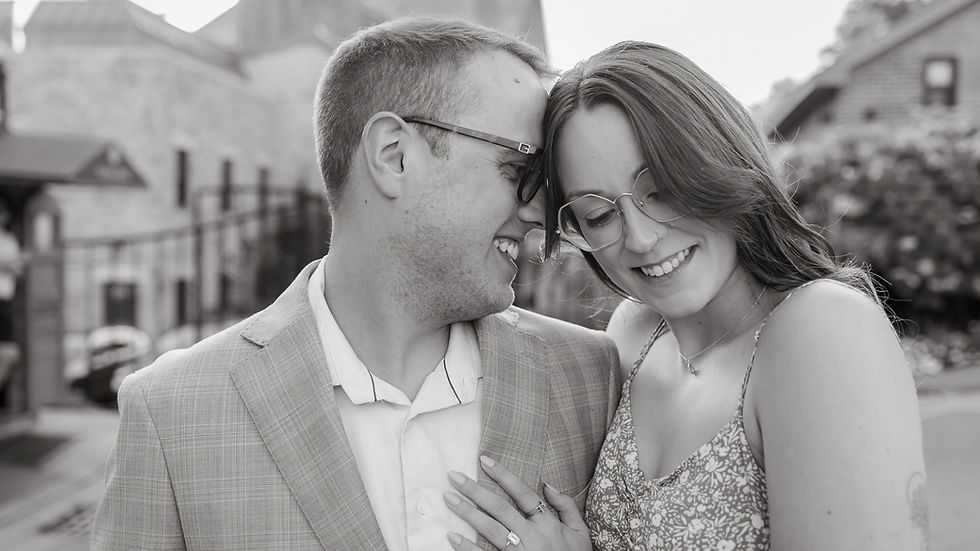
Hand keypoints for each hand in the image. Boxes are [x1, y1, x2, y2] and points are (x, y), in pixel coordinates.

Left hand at [444, 455, 591, 550]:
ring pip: (490, 529)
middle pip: (500, 508)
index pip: (522, 493)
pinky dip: (468, 547)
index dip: (503, 475)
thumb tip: (547, 484)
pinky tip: (452, 536)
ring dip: (467, 512)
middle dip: (475, 491)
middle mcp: (533, 536)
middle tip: (454, 476)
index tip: (484, 460)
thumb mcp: (581, 532)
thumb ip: (566, 506)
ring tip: (449, 498)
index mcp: (548, 524)